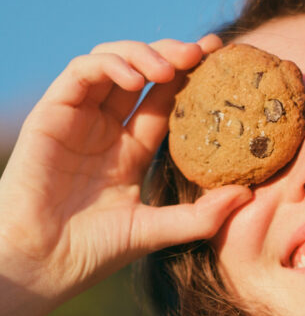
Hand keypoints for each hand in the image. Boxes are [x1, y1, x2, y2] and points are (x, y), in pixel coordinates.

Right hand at [0, 36, 251, 315]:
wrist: (45, 262)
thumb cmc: (95, 251)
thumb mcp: (158, 230)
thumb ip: (202, 215)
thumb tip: (250, 194)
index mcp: (132, 149)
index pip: (166, 100)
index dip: (193, 77)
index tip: (223, 60)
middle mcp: (106, 127)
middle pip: (144, 72)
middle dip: (174, 54)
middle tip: (204, 53)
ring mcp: (79, 117)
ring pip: (113, 61)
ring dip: (144, 53)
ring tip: (172, 67)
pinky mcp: (53, 113)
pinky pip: (82, 72)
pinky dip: (111, 65)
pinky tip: (137, 79)